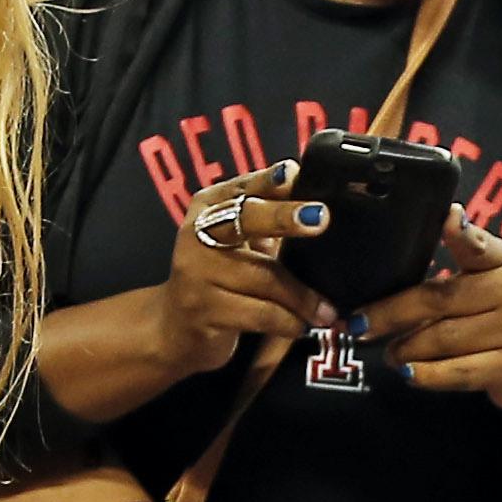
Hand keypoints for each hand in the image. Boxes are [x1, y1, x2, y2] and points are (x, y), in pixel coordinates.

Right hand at [156, 164, 333, 379]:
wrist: (175, 328)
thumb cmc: (221, 278)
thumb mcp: (242, 243)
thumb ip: (271, 220)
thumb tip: (321, 207)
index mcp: (209, 207)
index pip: (243, 187)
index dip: (269, 180)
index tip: (294, 173)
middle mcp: (197, 233)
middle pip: (246, 219)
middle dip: (284, 216)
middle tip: (321, 218)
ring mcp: (196, 273)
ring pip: (262, 277)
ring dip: (303, 296)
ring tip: (327, 310)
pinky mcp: (202, 312)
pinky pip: (259, 314)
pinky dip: (288, 321)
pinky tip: (302, 325)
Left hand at [363, 216, 501, 407]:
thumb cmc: (501, 310)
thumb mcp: (490, 274)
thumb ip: (464, 251)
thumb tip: (433, 226)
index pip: (479, 246)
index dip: (462, 233)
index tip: (447, 218)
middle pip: (440, 300)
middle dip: (392, 313)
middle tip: (359, 324)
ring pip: (444, 339)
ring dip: (406, 348)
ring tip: (389, 353)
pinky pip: (458, 373)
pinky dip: (426, 374)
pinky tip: (407, 373)